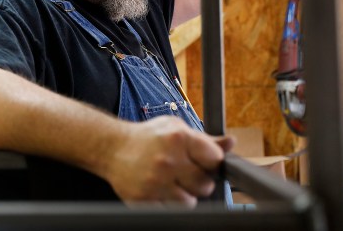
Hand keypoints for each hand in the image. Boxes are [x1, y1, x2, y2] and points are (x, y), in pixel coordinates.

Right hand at [103, 116, 233, 206]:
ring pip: (189, 203)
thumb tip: (230, 143)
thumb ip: (205, 140)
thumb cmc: (147, 138)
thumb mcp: (175, 129)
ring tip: (171, 183)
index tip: (203, 162)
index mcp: (178, 138)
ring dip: (184, 196)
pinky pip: (170, 212)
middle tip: (184, 174)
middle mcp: (167, 160)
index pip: (214, 160)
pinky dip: (168, 204)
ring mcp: (155, 182)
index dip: (210, 163)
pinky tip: (160, 190)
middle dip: (198, 181)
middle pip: (205, 185)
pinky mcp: (144, 199)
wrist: (112, 148)